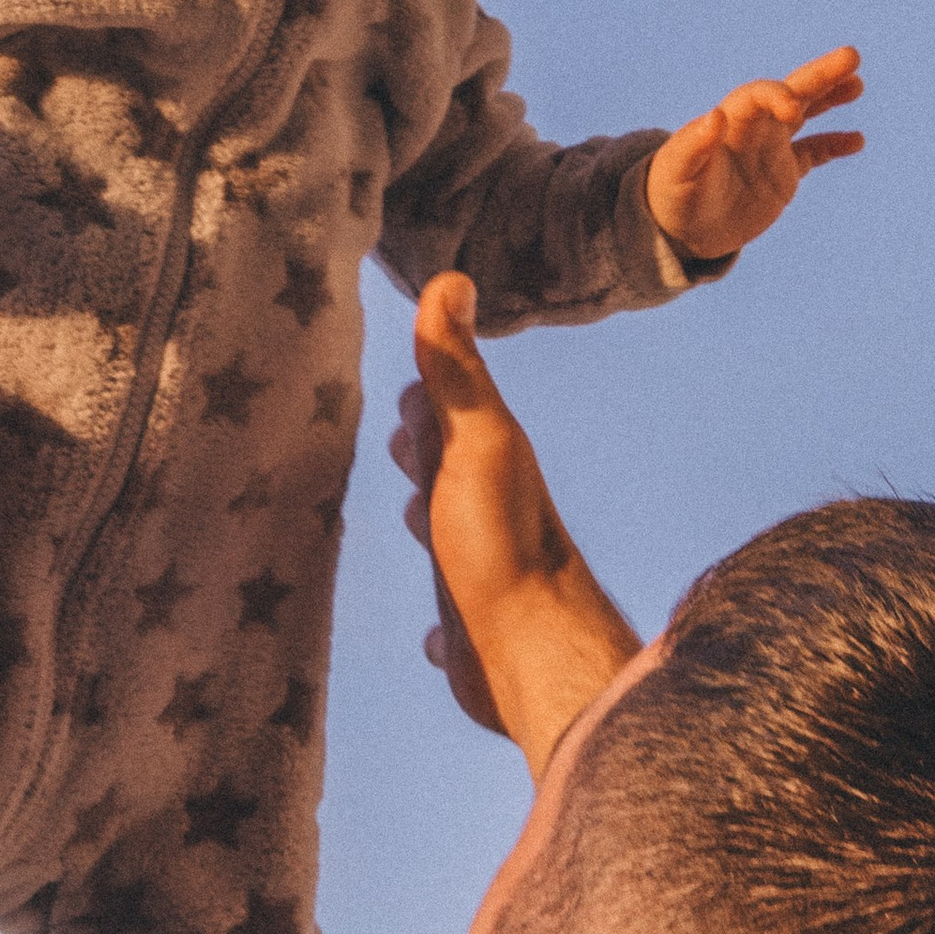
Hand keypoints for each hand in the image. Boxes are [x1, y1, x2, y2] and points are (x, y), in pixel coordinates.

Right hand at [389, 275, 643, 779]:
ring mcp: (478, 569)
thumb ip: (456, 370)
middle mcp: (484, 508)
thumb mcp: (474, 440)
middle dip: (417, 454)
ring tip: (402, 510)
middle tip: (396, 445)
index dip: (419, 400)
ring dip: (424, 517)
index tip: (403, 392)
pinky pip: (446, 612)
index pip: (440, 411)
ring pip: (443, 531)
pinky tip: (432, 630)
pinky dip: (436, 613)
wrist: (537, 655)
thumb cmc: (502, 541)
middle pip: (442, 468)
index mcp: (484, 459)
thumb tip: (453, 278)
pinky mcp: (471, 628)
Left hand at [645, 45, 864, 258]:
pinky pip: (815, 152)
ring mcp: (771, 148)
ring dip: (831, 97)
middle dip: (820, 75)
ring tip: (856, 84)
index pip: (759, 95)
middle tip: (851, 56)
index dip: (778, 95)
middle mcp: (755, 127)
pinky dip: (835, 144)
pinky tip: (857, 140)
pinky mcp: (783, 174)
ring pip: (808, 113)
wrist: (680, 229)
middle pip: (792, 91)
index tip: (794, 110)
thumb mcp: (677, 173)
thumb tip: (714, 116)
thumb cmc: (672, 196)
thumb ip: (692, 145)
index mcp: (731, 120)